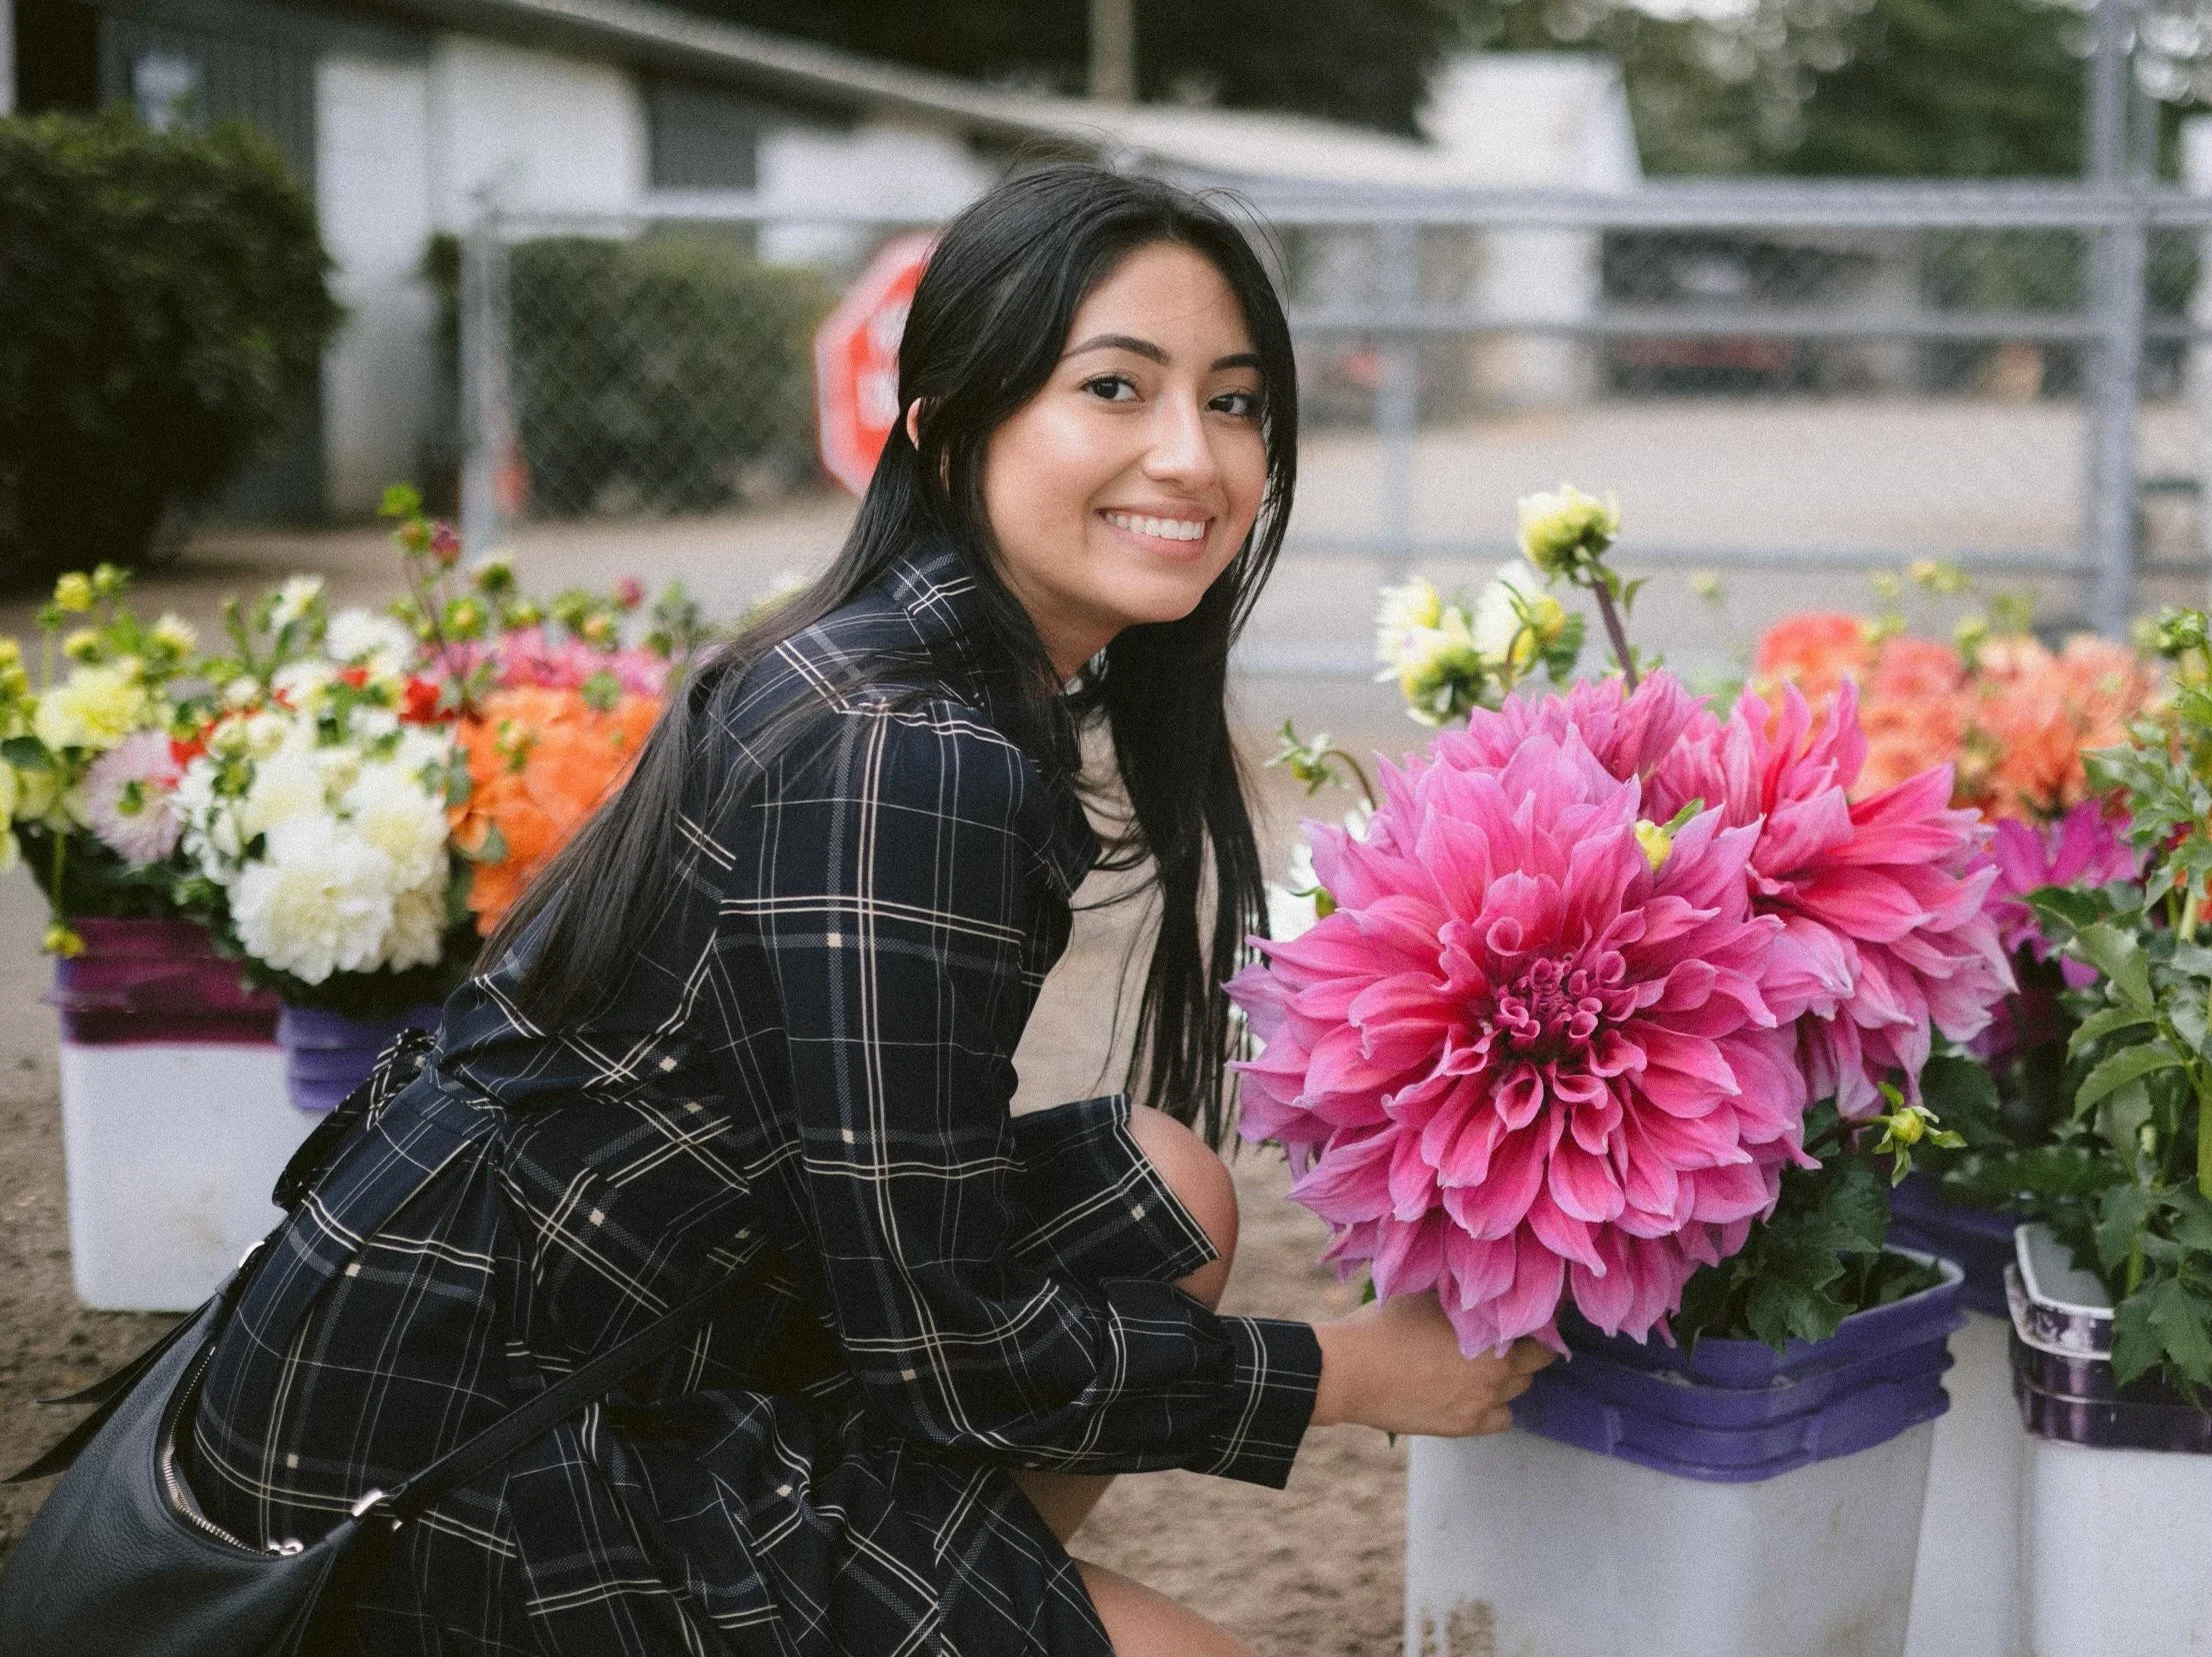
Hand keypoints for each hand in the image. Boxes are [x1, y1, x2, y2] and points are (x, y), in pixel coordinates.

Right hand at [1308, 1293, 1555, 1437]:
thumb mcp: (1429, 1294)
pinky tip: (1470, 1390)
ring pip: (1519, 1388)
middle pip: (1537, 1360)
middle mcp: (1499, 1369)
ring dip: (1509, 1375)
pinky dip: (1494, 1405)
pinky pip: (1501, 1417)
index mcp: (1494, 1331)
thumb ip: (1466, 1296)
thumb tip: (1487, 1288)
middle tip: (1502, 1336)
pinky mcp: (1465, 1426)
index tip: (1521, 1310)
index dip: (1536, 1317)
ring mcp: (1483, 1402)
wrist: (1350, 1372)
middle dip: (1527, 1347)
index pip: (1542, 1326)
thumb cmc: (1385, 1324)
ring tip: (1480, 1362)